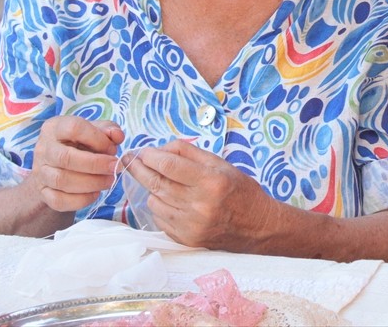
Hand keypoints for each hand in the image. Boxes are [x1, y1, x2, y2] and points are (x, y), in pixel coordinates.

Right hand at [29, 116, 122, 212]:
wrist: (58, 165)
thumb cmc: (81, 143)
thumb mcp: (96, 130)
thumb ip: (109, 129)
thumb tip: (118, 136)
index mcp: (55, 127)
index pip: (74, 128)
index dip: (97, 139)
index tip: (112, 148)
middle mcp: (43, 149)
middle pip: (66, 158)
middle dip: (96, 165)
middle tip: (115, 167)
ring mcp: (40, 172)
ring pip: (62, 181)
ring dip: (92, 183)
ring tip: (109, 180)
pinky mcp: (42, 192)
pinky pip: (59, 200)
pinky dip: (81, 199)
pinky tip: (95, 193)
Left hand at [125, 140, 274, 249]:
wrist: (257, 227)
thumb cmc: (241, 191)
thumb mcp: (222, 165)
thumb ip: (191, 153)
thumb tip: (162, 149)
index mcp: (211, 181)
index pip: (169, 165)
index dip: (151, 156)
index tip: (142, 151)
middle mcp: (199, 205)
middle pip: (156, 183)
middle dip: (139, 169)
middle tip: (129, 160)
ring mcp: (190, 225)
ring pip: (155, 201)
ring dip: (152, 188)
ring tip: (159, 180)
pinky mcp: (185, 239)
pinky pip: (160, 218)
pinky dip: (160, 206)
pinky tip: (170, 199)